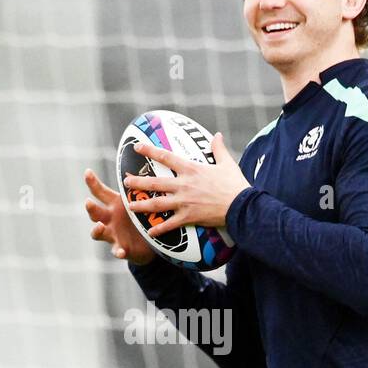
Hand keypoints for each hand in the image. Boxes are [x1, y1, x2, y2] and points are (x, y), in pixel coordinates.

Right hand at [84, 167, 155, 264]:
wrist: (147, 242)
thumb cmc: (139, 216)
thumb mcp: (138, 201)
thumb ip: (137, 188)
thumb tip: (142, 167)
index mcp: (112, 204)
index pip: (99, 192)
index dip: (92, 182)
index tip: (87, 172)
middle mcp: (108, 219)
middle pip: (94, 213)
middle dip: (90, 208)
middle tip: (88, 202)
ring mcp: (112, 234)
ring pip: (98, 232)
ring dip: (97, 230)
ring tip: (100, 227)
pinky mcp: (120, 248)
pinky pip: (117, 251)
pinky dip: (118, 251)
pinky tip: (121, 252)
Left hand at [122, 132, 248, 238]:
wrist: (241, 206)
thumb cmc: (235, 184)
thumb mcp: (227, 163)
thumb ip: (218, 149)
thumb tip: (217, 135)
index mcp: (191, 169)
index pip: (166, 157)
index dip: (150, 151)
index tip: (137, 147)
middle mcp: (183, 185)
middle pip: (155, 182)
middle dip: (138, 181)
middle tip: (125, 180)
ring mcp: (184, 202)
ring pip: (157, 203)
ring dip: (142, 205)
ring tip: (130, 206)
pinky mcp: (188, 217)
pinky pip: (170, 224)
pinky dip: (159, 229)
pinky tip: (149, 232)